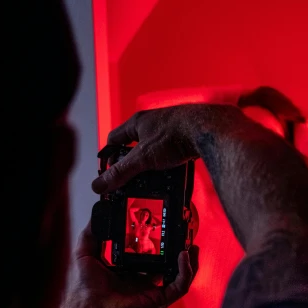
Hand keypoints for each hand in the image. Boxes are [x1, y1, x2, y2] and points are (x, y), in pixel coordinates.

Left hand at [71, 222, 198, 307]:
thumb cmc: (86, 290)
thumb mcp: (86, 254)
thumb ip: (92, 233)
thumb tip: (98, 214)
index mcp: (131, 274)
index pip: (151, 258)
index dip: (160, 244)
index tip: (164, 229)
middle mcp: (144, 284)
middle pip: (170, 267)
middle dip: (179, 252)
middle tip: (183, 236)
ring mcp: (154, 293)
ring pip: (180, 277)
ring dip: (189, 262)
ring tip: (192, 245)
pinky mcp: (159, 301)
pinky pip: (180, 286)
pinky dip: (186, 271)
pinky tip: (184, 256)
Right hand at [91, 104, 240, 193]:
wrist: (207, 129)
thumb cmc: (176, 134)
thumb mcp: (143, 158)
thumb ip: (121, 172)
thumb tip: (99, 185)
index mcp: (138, 122)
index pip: (114, 138)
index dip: (109, 155)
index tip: (108, 171)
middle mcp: (153, 123)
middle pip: (135, 145)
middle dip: (132, 162)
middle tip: (130, 178)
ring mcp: (170, 129)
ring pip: (154, 149)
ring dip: (152, 163)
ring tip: (152, 178)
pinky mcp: (185, 138)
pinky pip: (171, 152)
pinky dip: (168, 164)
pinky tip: (171, 173)